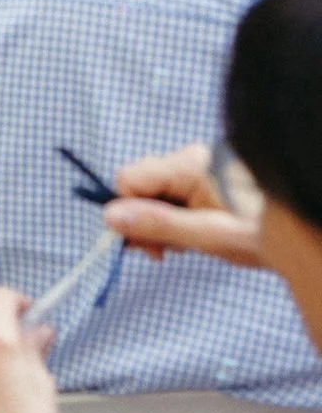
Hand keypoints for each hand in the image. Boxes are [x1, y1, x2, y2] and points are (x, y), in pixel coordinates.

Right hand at [105, 141, 266, 268]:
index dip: (126, 213)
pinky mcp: (204, 177)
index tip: (142, 247)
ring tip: (189, 245)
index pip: (128, 178)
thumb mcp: (209, 235)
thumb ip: (159, 224)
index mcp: (189, 165)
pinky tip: (195, 233)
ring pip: (155, 192)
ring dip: (162, 222)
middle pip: (140, 185)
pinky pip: (173, 194)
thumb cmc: (261, 233)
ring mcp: (197, 167)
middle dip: (145, 221)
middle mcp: (189, 158)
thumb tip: (110, 217)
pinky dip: (176, 217)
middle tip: (165, 254)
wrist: (302, 230)